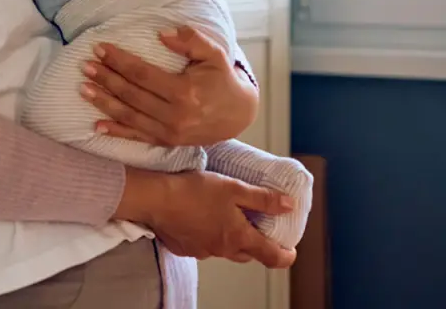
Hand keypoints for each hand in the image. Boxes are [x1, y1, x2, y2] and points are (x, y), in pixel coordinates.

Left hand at [82, 26, 258, 146]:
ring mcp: (170, 132)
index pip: (142, 74)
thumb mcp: (214, 54)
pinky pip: (137, 136)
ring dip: (103, 102)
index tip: (100, 48)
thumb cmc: (222, 79)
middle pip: (131, 94)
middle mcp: (175, 115)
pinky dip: (116, 132)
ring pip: (129, 116)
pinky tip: (97, 126)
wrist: (238, 114)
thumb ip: (191, 40)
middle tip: (85, 65)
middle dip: (106, 78)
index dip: (119, 60)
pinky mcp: (168, 142)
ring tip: (83, 88)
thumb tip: (162, 34)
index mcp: (185, 92)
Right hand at [116, 168, 296, 267]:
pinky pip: (202, 246)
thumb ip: (263, 199)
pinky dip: (206, 235)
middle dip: (255, 243)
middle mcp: (222, 250)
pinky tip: (198, 218)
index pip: (272, 256)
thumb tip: (289, 205)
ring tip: (223, 217)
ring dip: (229, 238)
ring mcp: (201, 251)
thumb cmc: (194, 191)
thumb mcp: (234, 188)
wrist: (155, 198)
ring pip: (224, 249)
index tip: (290, 251)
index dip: (286, 256)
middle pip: (248, 254)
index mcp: (239, 237)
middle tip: (254, 225)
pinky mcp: (183, 247)